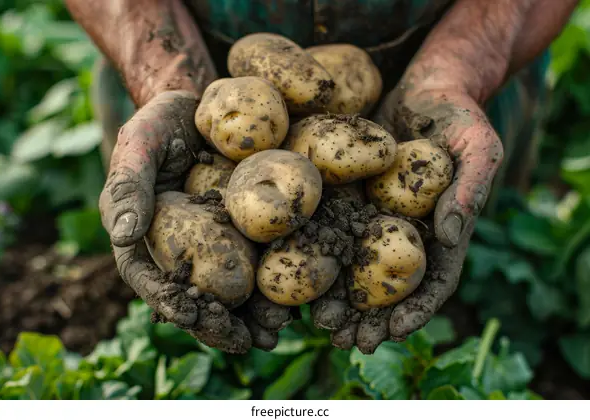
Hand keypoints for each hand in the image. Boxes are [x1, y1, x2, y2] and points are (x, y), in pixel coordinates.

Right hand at [101, 90, 290, 352]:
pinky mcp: (248, 228)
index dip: (173, 305)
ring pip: (232, 286)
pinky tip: (300, 296)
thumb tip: (121, 235)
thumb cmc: (161, 124)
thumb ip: (128, 185)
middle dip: (222, 323)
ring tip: (278, 329)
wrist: (202, 108)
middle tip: (250, 341)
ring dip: (254, 313)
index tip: (197, 318)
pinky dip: (277, 280)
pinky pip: (261, 258)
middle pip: (198, 295)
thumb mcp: (139, 144)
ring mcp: (217, 241)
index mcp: (147, 238)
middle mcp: (182, 248)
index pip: (152, 280)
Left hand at [311, 84, 503, 352]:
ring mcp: (373, 215)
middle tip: (346, 340)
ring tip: (319, 324)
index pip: (432, 280)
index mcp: (440, 229)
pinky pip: (329, 228)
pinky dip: (316, 255)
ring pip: (354, 265)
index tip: (392, 333)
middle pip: (388, 284)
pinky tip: (296, 276)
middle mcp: (404, 230)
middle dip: (369, 317)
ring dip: (338, 299)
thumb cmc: (459, 112)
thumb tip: (446, 239)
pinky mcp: (346, 195)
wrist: (426, 82)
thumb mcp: (477, 146)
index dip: (414, 311)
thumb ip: (468, 192)